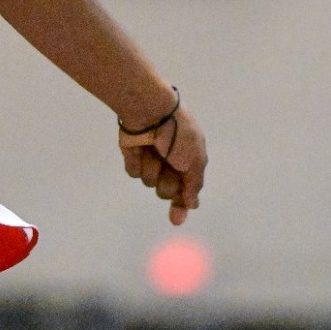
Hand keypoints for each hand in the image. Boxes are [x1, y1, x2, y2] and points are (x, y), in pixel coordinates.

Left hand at [118, 104, 205, 225]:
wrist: (151, 111)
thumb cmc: (179, 133)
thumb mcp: (196, 159)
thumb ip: (194, 184)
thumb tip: (193, 205)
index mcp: (189, 163)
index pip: (186, 191)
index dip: (181, 204)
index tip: (176, 218)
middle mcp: (170, 164)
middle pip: (167, 191)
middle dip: (167, 181)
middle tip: (169, 163)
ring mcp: (151, 160)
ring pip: (150, 182)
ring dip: (153, 167)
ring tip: (154, 149)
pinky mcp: (134, 157)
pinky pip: (135, 172)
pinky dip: (138, 161)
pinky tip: (140, 148)